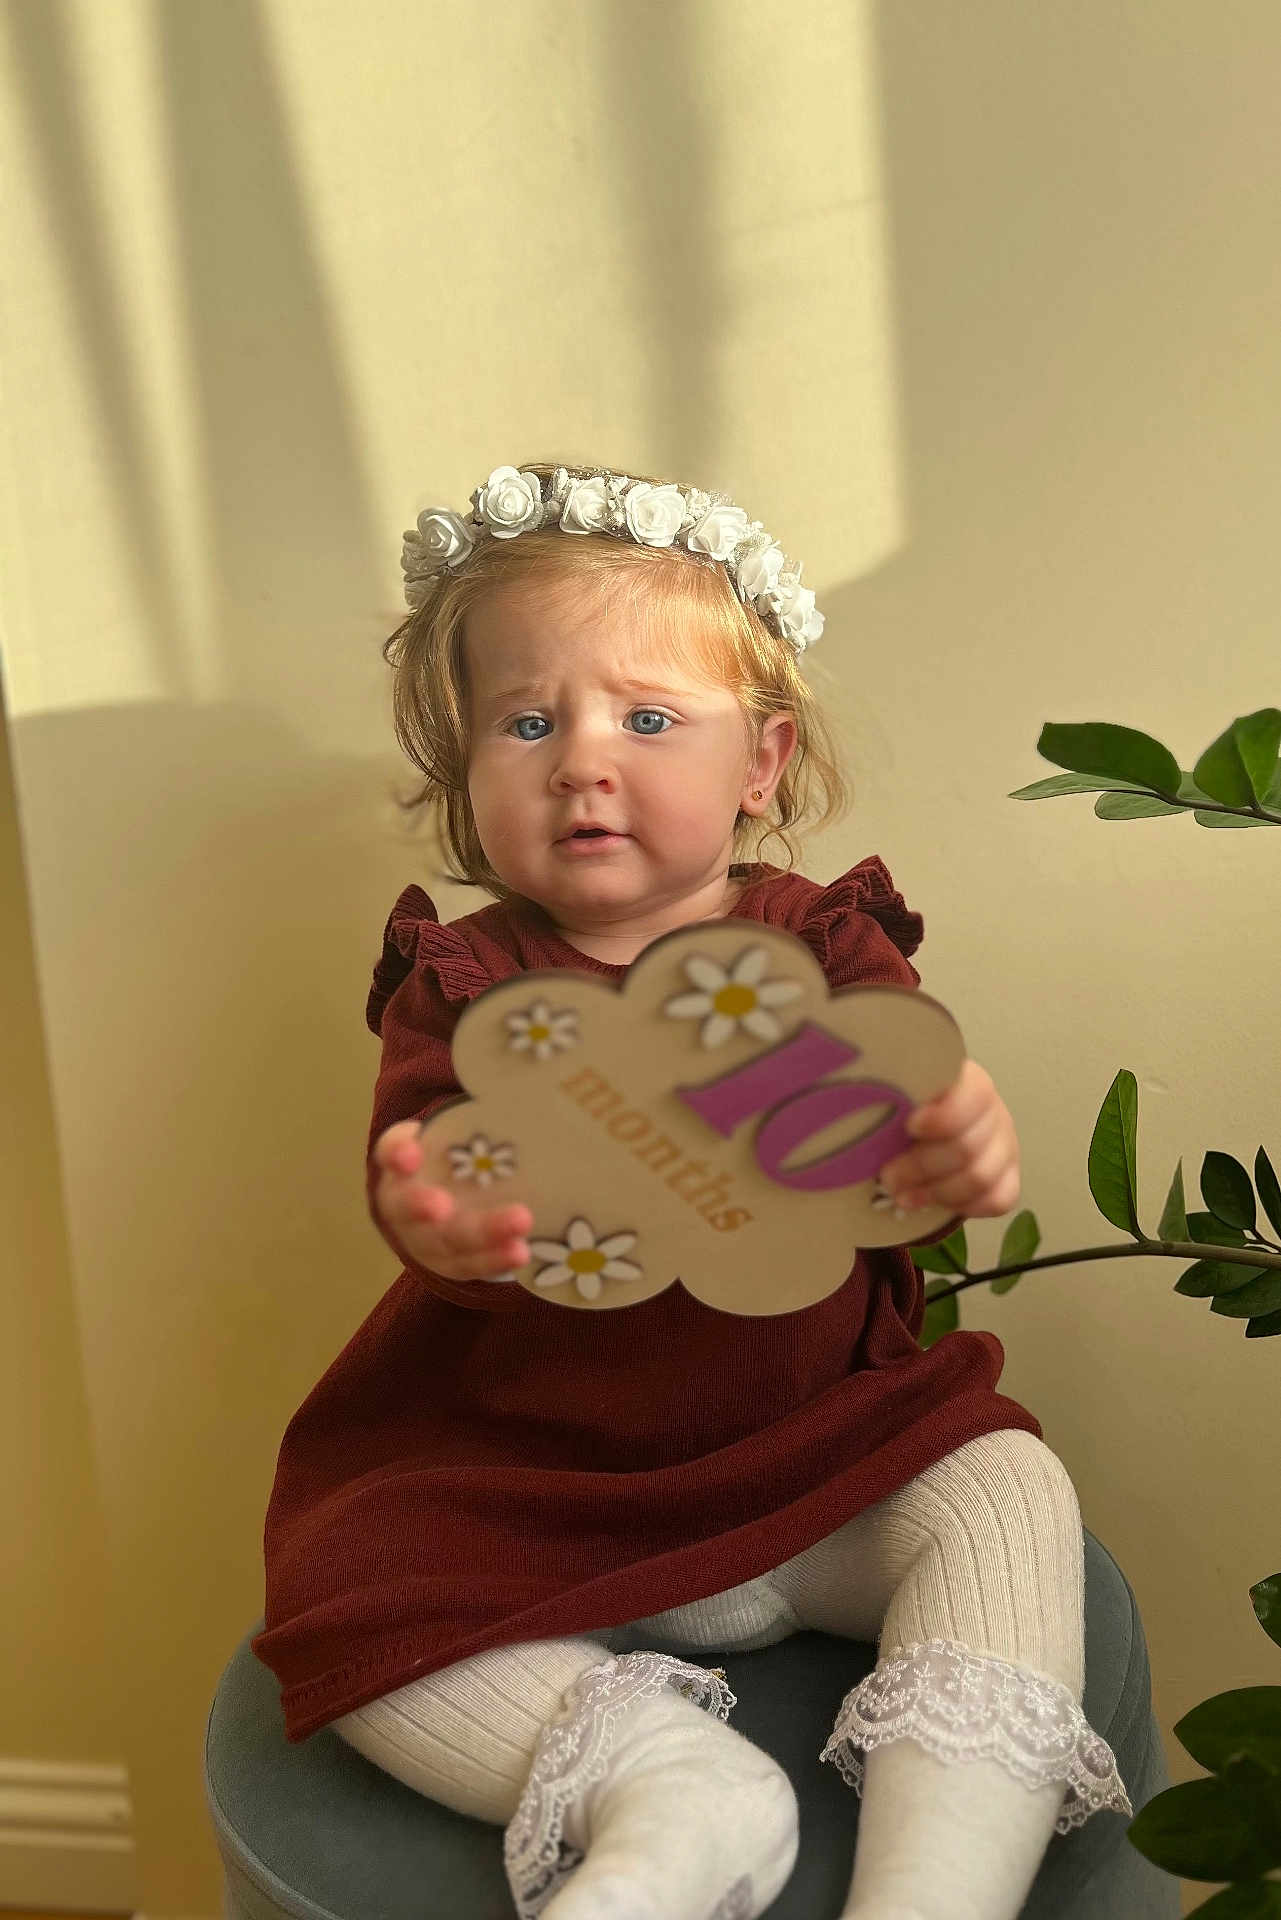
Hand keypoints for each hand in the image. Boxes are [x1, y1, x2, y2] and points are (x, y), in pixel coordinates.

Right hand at [372, 1120, 533, 1281]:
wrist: (449, 1199)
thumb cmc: (459, 1153)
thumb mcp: (462, 1128)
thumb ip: (485, 1106)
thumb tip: (530, 1069)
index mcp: (401, 1160)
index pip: (391, 1150)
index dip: (398, 1152)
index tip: (410, 1152)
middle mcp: (403, 1200)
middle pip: (406, 1206)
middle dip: (421, 1206)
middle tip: (442, 1205)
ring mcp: (425, 1238)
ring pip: (444, 1241)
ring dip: (480, 1234)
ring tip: (519, 1222)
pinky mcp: (450, 1263)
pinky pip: (470, 1265)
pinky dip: (495, 1260)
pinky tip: (521, 1252)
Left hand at [878, 1059, 1020, 1219]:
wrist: (924, 1130)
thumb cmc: (906, 1108)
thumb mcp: (899, 1095)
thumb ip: (894, 1098)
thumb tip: (868, 1114)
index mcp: (969, 1082)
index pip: (974, 1095)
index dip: (943, 1117)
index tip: (909, 1127)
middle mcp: (993, 1112)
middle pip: (967, 1147)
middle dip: (921, 1167)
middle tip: (887, 1176)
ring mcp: (1005, 1147)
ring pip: (980, 1178)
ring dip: (935, 1192)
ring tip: (902, 1196)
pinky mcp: (1009, 1178)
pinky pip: (999, 1200)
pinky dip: (965, 1206)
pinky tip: (935, 1204)